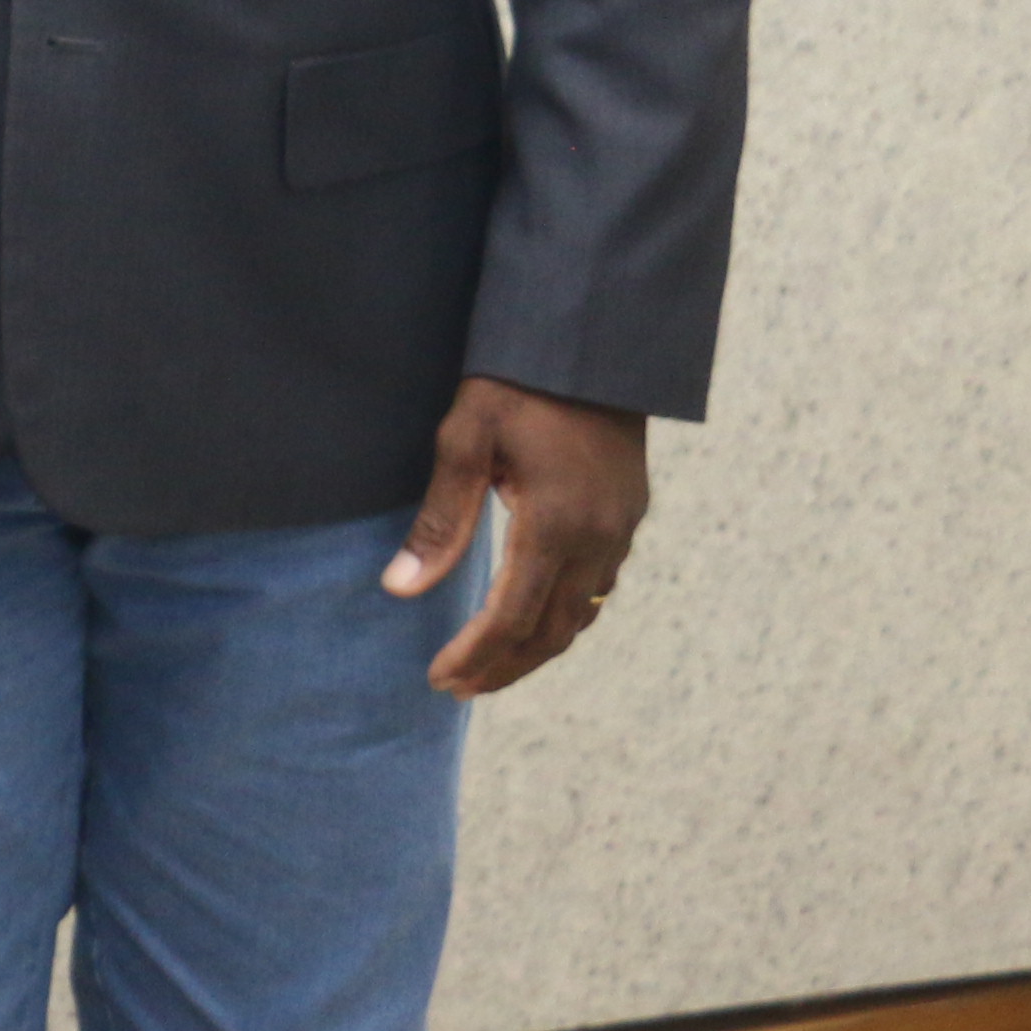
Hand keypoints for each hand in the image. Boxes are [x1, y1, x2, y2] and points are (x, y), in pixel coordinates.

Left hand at [384, 374, 648, 696]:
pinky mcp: (629, 516)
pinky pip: (599, 588)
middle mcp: (598, 538)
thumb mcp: (466, 440)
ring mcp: (620, 530)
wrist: (590, 341)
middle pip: (552, 632)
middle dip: (504, 668)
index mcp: (555, 524)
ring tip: (490, 668)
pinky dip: (563, 616)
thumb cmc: (516, 383)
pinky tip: (534, 619)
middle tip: (459, 688)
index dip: (474, 656)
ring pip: (581, 616)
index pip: (510, 617)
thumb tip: (401, 588)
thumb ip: (440, 521)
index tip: (439, 680)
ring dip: (535, 649)